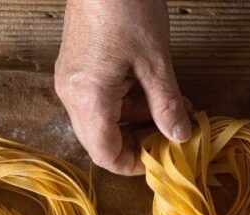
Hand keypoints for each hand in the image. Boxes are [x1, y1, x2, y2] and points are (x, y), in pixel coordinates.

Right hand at [55, 0, 190, 174]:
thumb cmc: (125, 6)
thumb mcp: (155, 60)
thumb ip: (166, 104)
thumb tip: (179, 136)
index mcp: (89, 97)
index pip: (106, 154)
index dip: (134, 165)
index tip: (162, 160)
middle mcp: (71, 93)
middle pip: (101, 140)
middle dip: (137, 142)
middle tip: (171, 136)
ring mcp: (70, 79)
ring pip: (101, 120)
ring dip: (135, 121)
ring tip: (171, 109)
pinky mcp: (75, 67)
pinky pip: (98, 100)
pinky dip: (125, 103)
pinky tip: (152, 91)